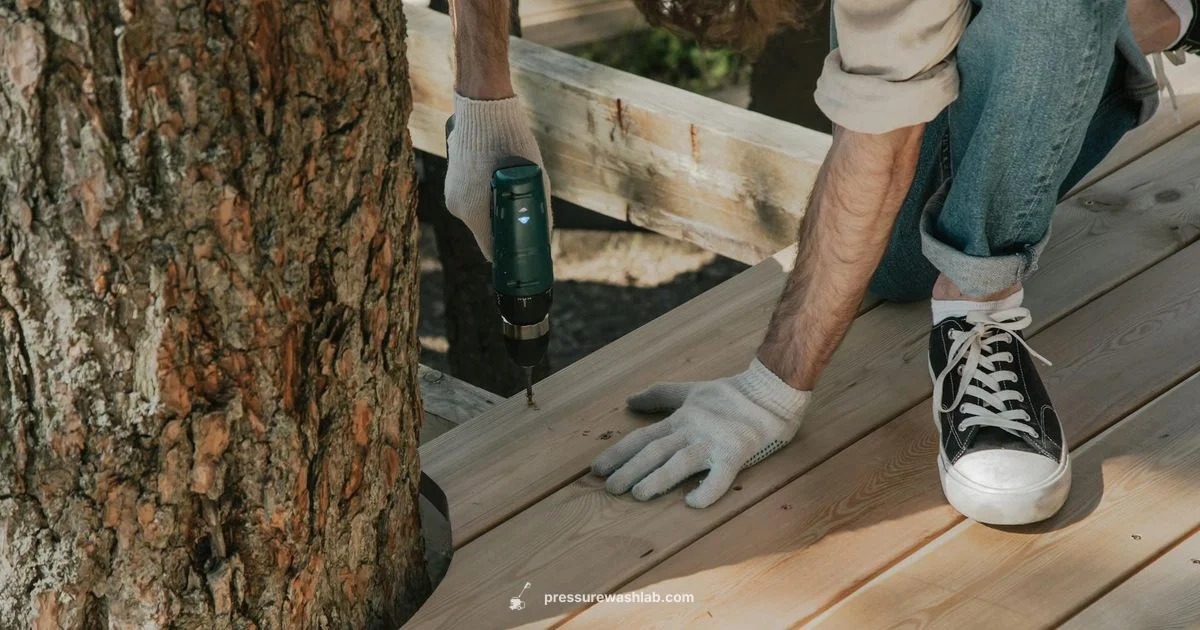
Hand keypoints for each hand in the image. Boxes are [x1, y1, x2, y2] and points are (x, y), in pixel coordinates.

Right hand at [445, 92, 550, 259]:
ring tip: (514, 196)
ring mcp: (451, 192)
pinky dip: (485, 197)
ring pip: (478, 215)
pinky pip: (470, 199)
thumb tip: (545, 234)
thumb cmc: (511, 142)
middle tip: (525, 224)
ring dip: (495, 211)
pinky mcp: (451, 180)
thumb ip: (539, 210)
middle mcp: (457, 206)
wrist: (483, 107)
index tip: (522, 257)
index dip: (509, 256)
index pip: (491, 249)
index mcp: (474, 211)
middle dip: (504, 230)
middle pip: (485, 232)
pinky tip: (499, 184)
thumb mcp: (535, 179)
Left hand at [591, 359, 810, 507]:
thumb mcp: (690, 391)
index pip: (642, 438)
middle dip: (630, 469)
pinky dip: (707, 489)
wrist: (771, 391)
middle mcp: (692, 430)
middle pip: (655, 451)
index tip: (596, 470)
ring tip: (638, 494)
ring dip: (658, 478)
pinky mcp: (737, 453)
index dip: (618, 453)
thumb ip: (660, 396)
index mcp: (681, 419)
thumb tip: (628, 400)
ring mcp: (714, 442)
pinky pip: (720, 475)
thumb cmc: (730, 394)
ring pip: (680, 461)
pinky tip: (692, 503)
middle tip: (610, 488)